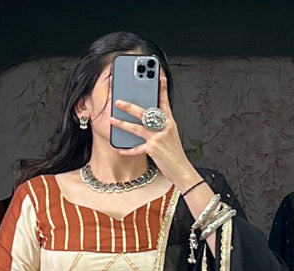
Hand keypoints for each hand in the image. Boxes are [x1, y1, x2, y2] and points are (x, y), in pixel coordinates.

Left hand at [109, 74, 198, 190]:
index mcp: (169, 122)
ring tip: (111, 120)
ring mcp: (158, 137)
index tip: (159, 76)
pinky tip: (120, 148)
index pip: (164, 101)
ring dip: (122, 123)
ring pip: (137, 127)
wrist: (182, 170)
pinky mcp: (153, 149)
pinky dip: (128, 150)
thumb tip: (147, 120)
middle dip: (130, 106)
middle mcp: (164, 127)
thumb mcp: (171, 136)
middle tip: (118, 101)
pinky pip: (137, 148)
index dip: (162, 88)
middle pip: (145, 112)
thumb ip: (160, 127)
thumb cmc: (175, 155)